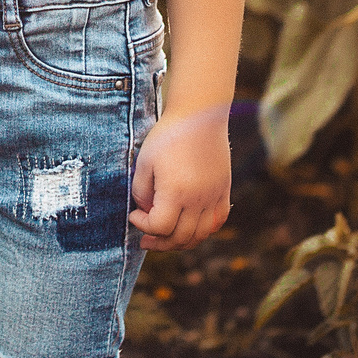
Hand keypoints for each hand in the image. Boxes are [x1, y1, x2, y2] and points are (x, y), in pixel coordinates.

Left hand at [128, 106, 231, 250]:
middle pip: (181, 237)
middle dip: (160, 242)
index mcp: (176, 192)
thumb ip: (141, 192)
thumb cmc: (167, 136)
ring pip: (200, 234)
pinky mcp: (223, 190)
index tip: (134, 215)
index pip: (160, 226)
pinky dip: (204, 230)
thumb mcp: (144, 162)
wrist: (199, 115)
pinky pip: (217, 221)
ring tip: (166, 238)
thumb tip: (146, 211)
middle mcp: (198, 199)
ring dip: (181, 242)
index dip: (143, 226)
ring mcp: (214, 196)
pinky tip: (191, 227)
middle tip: (145, 240)